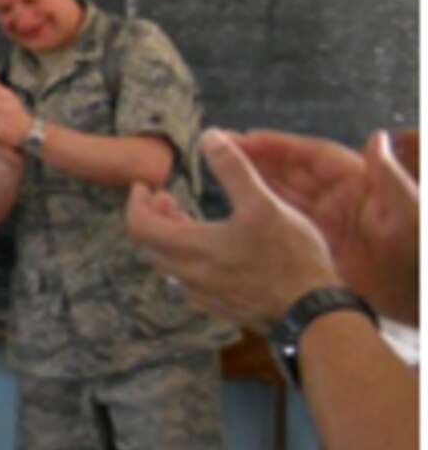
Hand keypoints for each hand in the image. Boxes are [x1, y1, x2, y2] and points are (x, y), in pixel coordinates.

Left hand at [126, 130, 341, 327]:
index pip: (139, 226)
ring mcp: (204, 295)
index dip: (136, 203)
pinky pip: (189, 279)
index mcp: (192, 249)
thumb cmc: (291, 258)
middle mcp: (189, 276)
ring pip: (169, 263)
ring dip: (170, 237)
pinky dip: (187, 257)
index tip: (145, 186)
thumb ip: (233, 169)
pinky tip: (212, 247)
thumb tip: (209, 136)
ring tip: (187, 217)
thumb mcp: (264, 204)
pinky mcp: (221, 307)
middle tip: (167, 198)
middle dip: (152, 217)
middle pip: (150, 245)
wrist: (314, 313)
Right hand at [235, 128, 419, 324]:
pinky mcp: (318, 247)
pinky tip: (238, 211)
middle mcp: (338, 199)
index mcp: (359, 184)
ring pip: (283, 195)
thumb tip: (378, 137)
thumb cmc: (419, 254)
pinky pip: (283, 225)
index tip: (247, 137)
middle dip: (258, 158)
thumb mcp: (410, 214)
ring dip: (255, 181)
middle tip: (222, 148)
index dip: (281, 145)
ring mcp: (327, 223)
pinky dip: (261, 214)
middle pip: (292, 172)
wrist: (419, 299)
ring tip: (220, 172)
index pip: (314, 156)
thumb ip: (392, 178)